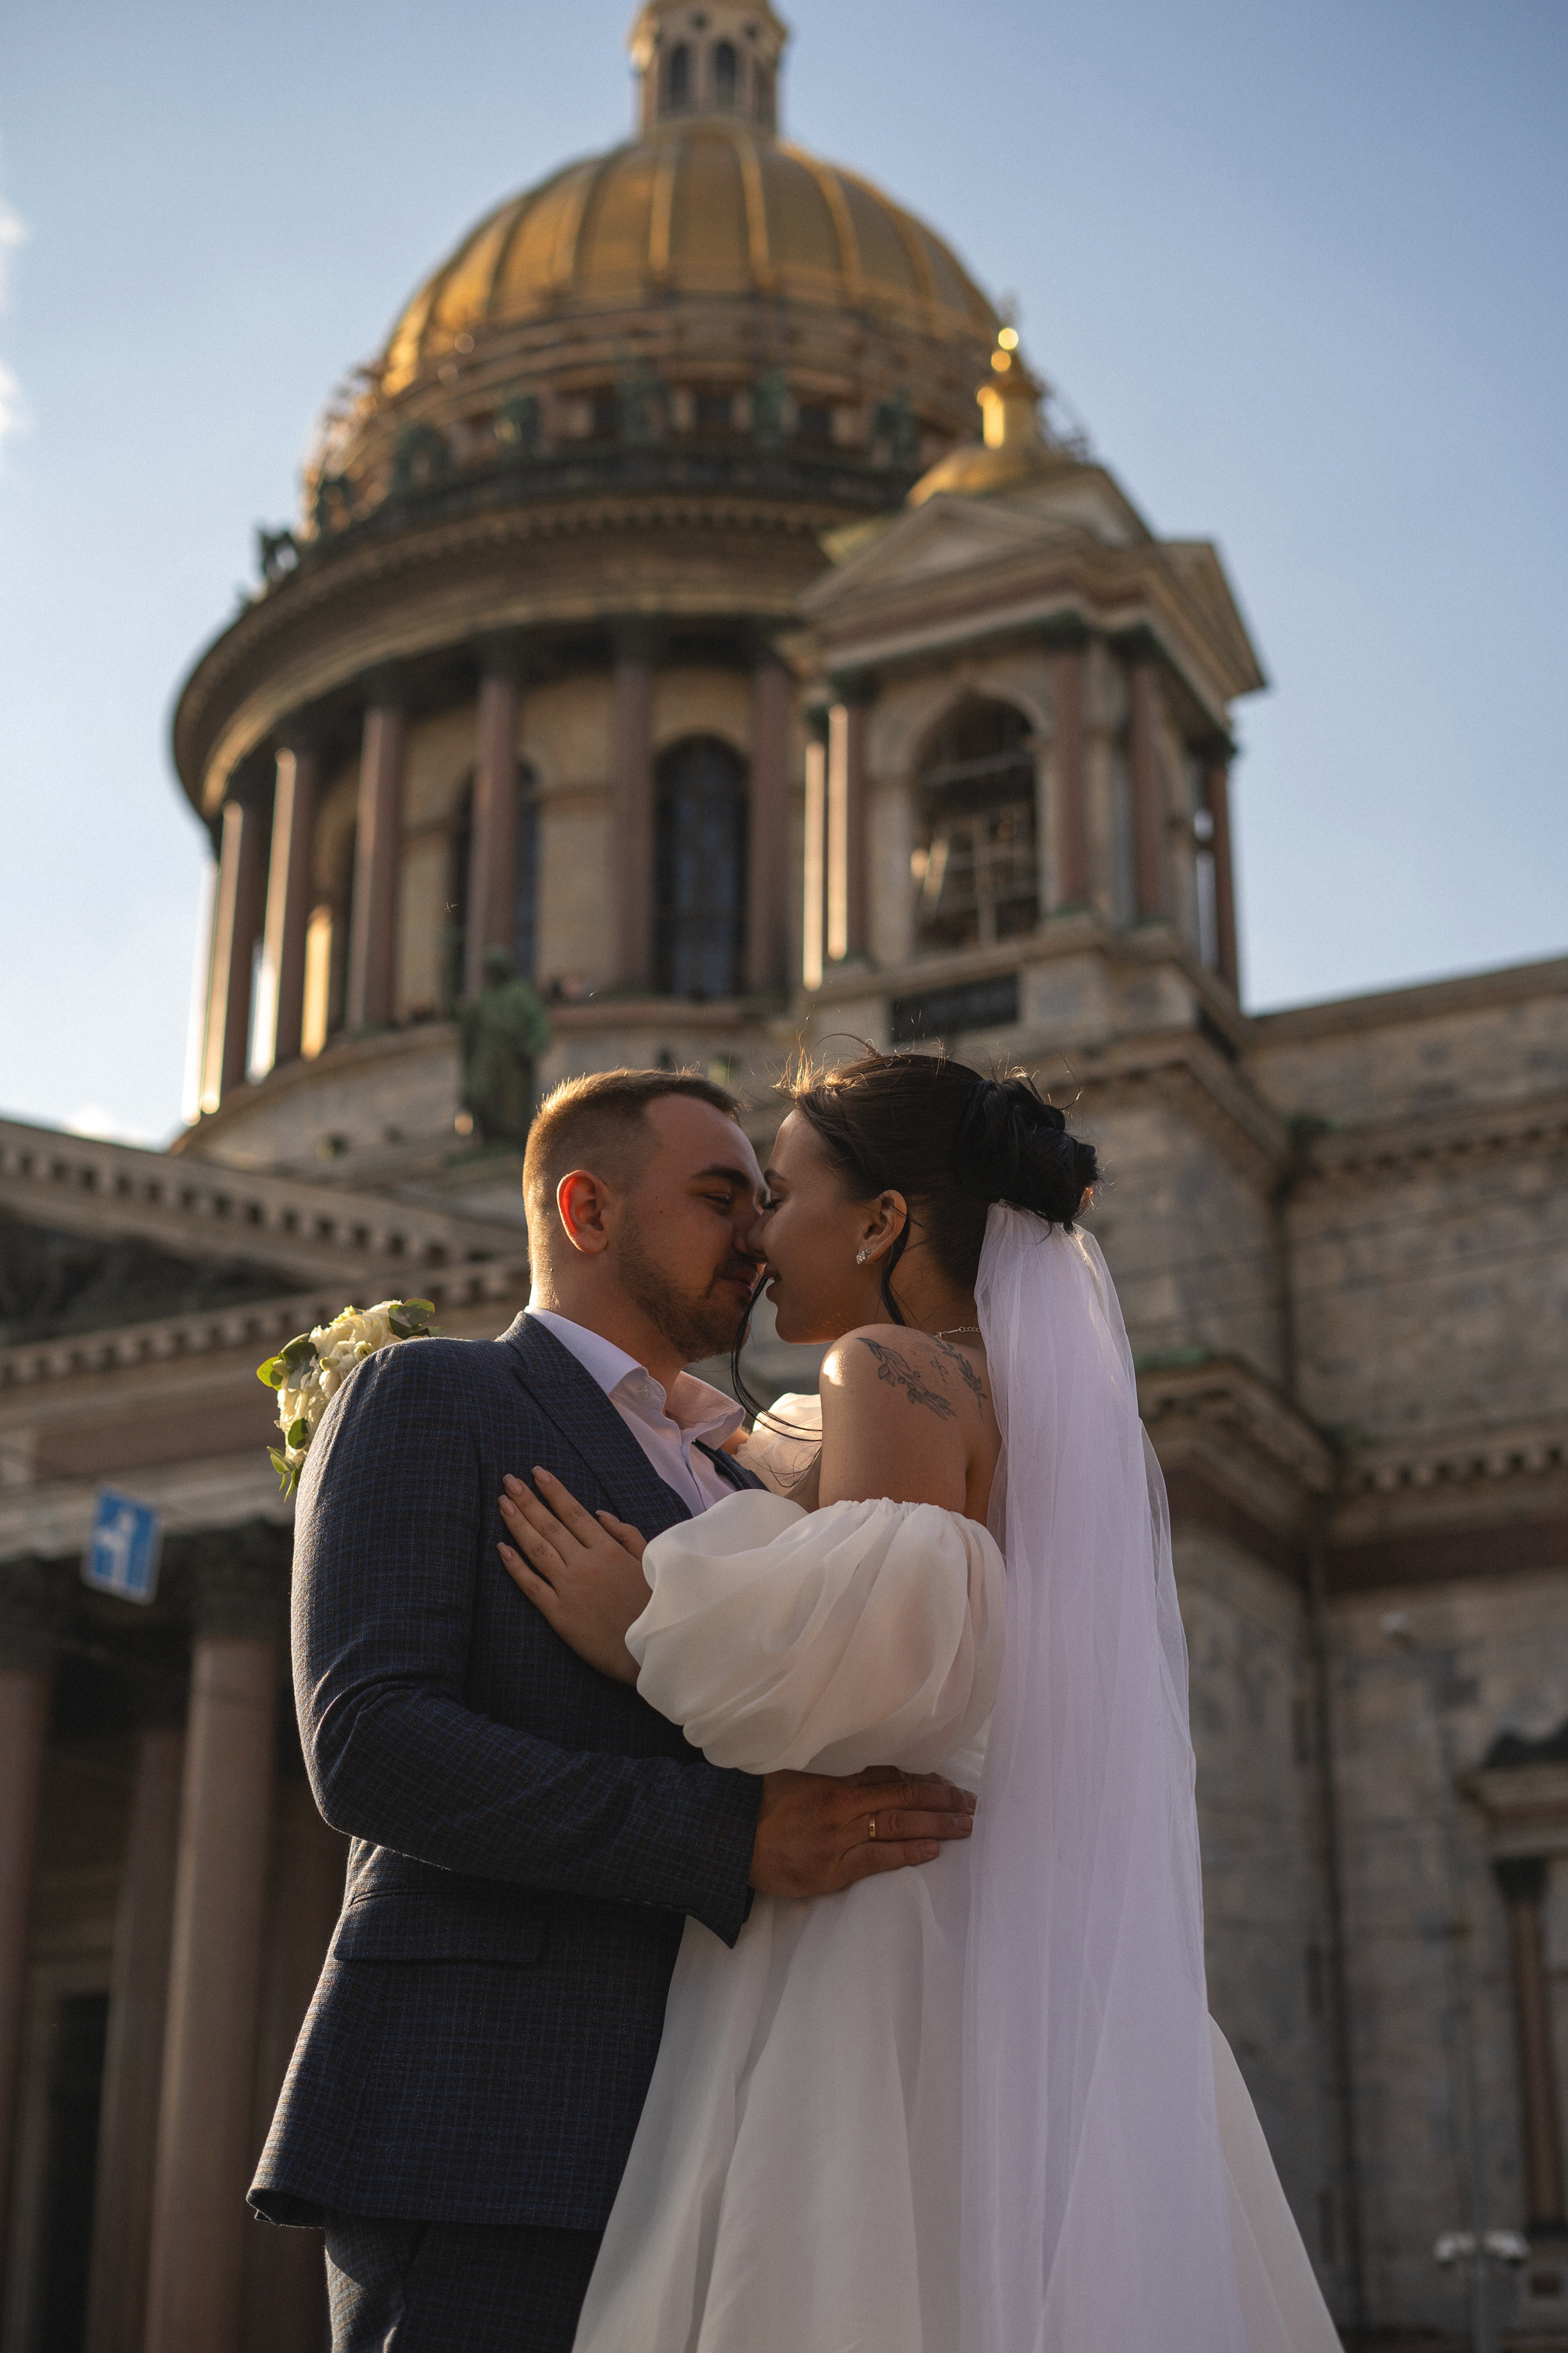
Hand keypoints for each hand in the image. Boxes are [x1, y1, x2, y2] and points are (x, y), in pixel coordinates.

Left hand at [498, 1468, 648, 1683]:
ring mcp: (570, 1589)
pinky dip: (515, 1566)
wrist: (653, 1650)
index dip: (553, 1491)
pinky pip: (532, 1585)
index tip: (536, 1473)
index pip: (574, 1513)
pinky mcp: (559, 1615)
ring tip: (502, 1503)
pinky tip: (501, 1548)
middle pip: (550, 1526)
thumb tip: (599, 1513)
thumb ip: (626, 1535)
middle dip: (527, 1500)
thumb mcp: (649, 1562)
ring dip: (518, 1524)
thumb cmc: (655, 1605)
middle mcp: (585, 1564)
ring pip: (537, 1549)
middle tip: (508, 1480)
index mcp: (608, 1549)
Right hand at [749, 1764, 975, 1896]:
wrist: (728, 1839)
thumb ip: (829, 1768)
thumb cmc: (759, 1803)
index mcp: (834, 1778)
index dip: (923, 1779)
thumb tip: (863, 1759)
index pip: (891, 1774)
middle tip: (970, 1802)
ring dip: (937, 1825)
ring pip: (899, 1825)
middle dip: (941, 1800)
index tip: (947, 1782)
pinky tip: (932, 1849)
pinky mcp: (833, 1869)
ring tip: (964, 1825)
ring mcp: (840, 1837)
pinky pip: (879, 1858)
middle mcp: (843, 1804)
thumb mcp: (794, 1772)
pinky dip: (909, 1853)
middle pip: (903, 1797)